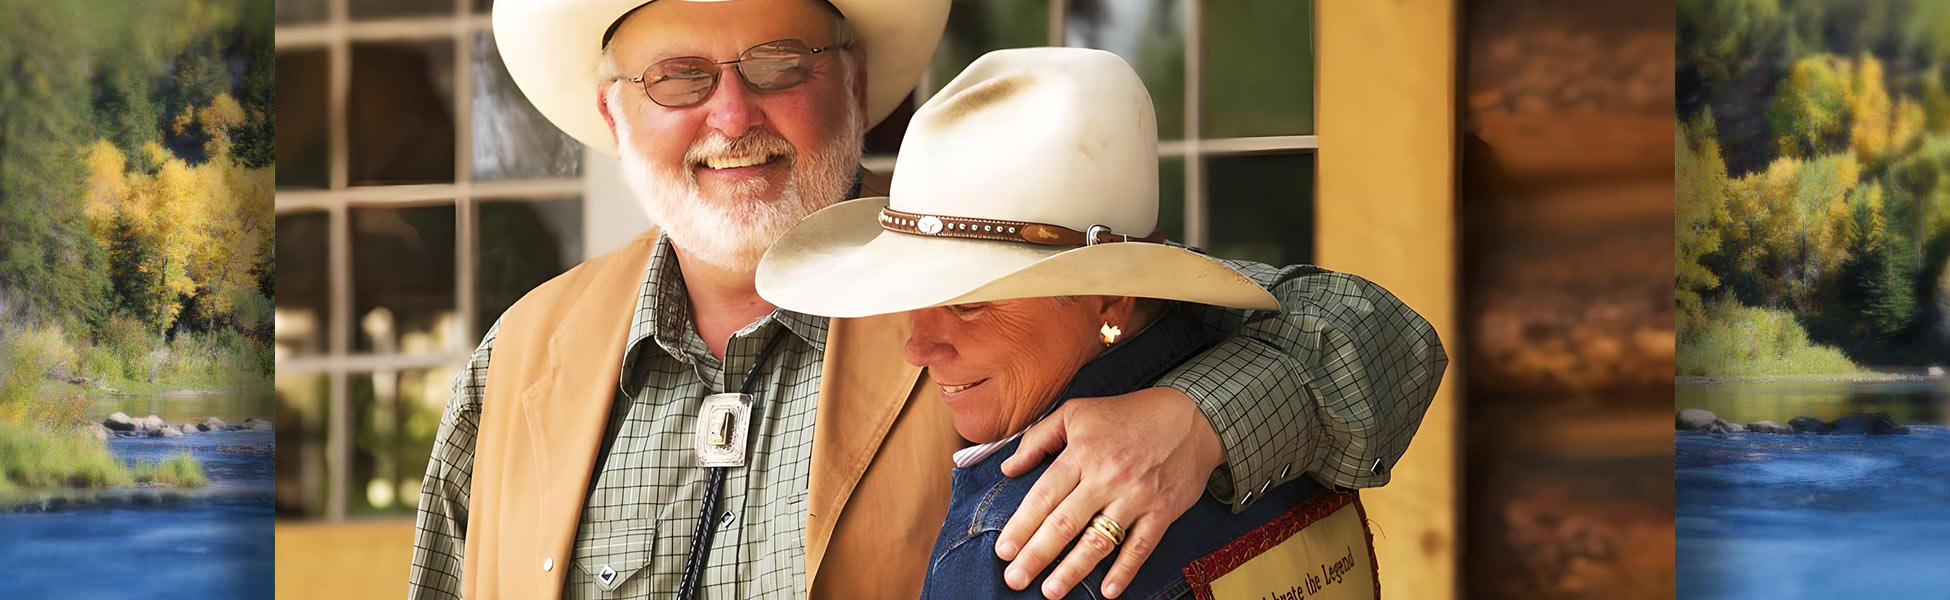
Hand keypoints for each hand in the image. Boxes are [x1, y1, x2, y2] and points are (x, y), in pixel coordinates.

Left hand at [994, 387, 1224, 598]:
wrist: (1190, 417)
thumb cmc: (1127, 415)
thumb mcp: (1077, 412)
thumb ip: (1038, 438)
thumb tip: (1008, 468)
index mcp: (1082, 452)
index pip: (1044, 495)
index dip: (1021, 525)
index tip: (1003, 550)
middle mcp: (1107, 476)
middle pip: (1065, 523)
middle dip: (1036, 555)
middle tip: (1015, 579)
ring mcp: (1136, 496)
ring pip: (1099, 539)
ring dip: (1073, 570)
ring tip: (1051, 591)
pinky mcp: (1162, 511)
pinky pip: (1140, 546)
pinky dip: (1124, 570)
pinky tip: (1107, 590)